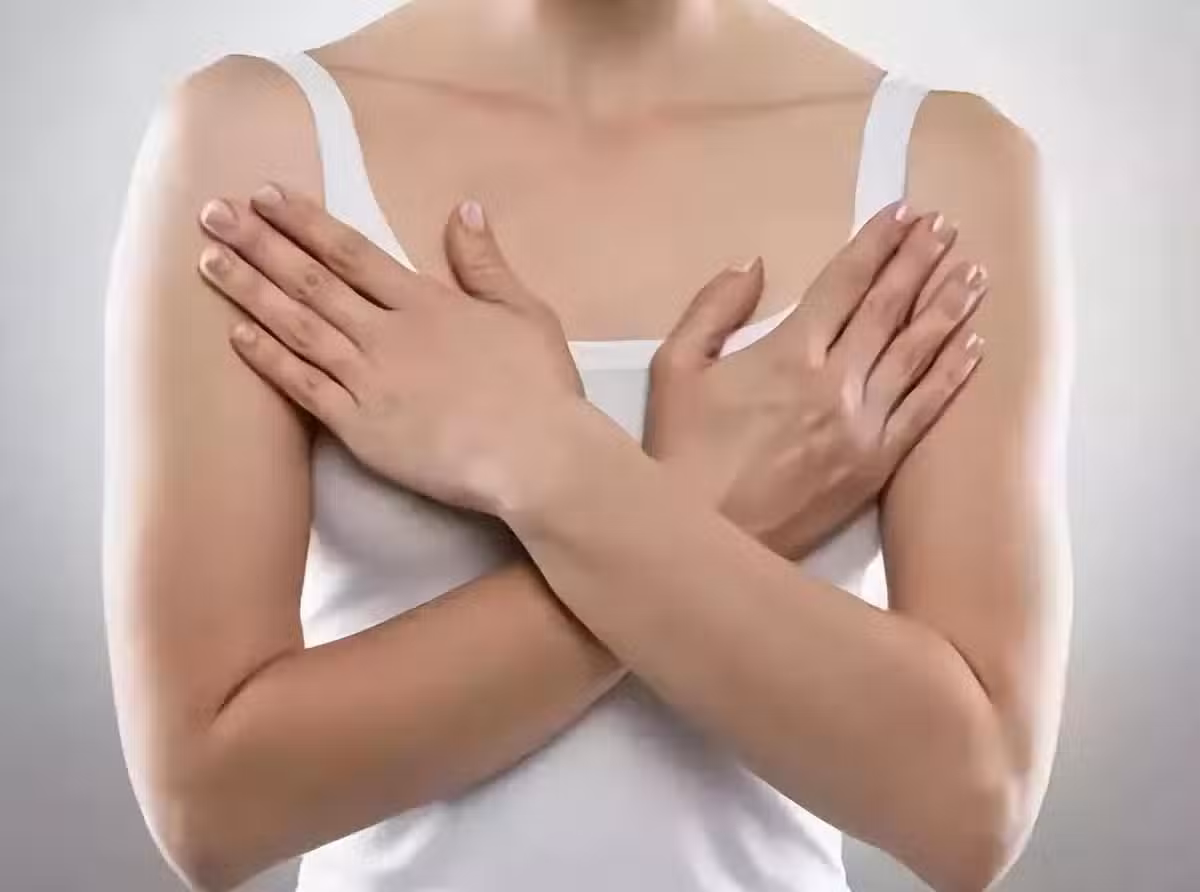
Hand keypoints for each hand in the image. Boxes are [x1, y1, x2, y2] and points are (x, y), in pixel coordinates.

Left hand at [195, 186, 583, 514]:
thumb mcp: (525, 312)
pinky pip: (305, 388)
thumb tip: (465, 209)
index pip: (351, 252)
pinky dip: (270, 360)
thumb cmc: (540, 388)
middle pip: (311, 281)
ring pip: (298, 327)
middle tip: (212, 212)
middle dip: (259, 243)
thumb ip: (486, 262)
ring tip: (209, 262)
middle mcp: (388, 335)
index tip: (265, 196)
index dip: (304, 221)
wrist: (536, 456)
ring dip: (250, 292)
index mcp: (426, 304)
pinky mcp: (362, 429)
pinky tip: (237, 336)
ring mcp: (370, 381)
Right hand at [644, 202, 987, 559]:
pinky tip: (972, 347)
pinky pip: (923, 412)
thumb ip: (712, 309)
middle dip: (918, 262)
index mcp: (787, 353)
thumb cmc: (681, 454)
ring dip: (946, 307)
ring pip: (916, 354)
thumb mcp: (673, 369)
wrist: (708, 539)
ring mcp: (861, 425)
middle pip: (887, 308)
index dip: (876, 244)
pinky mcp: (874, 465)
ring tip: (972, 272)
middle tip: (947, 228)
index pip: (844, 283)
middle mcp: (835, 382)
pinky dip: (950, 376)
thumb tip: (753, 265)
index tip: (902, 214)